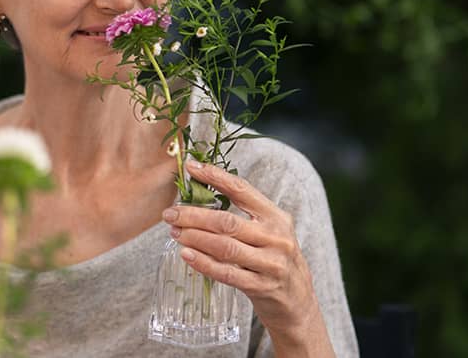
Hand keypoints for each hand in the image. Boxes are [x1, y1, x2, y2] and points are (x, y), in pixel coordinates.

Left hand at [162, 160, 333, 354]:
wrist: (297, 299)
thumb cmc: (273, 258)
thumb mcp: (268, 230)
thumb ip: (242, 214)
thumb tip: (200, 192)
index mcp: (275, 216)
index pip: (242, 190)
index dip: (215, 177)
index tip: (192, 168)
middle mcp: (276, 237)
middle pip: (227, 221)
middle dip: (193, 215)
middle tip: (170, 213)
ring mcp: (270, 263)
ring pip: (224, 246)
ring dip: (194, 238)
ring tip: (175, 232)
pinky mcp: (261, 286)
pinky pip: (226, 273)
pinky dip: (203, 263)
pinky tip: (187, 254)